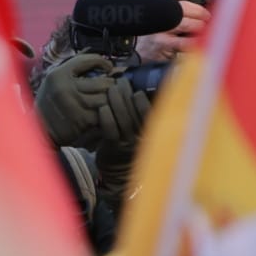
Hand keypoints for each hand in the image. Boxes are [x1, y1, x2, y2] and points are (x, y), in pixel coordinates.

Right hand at [33, 52, 114, 147]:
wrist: (38, 129)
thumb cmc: (51, 101)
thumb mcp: (56, 80)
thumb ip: (75, 68)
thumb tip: (103, 61)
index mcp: (58, 75)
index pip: (87, 60)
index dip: (103, 61)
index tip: (108, 67)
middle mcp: (65, 88)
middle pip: (104, 83)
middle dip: (111, 85)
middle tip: (110, 87)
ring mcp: (74, 105)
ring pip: (106, 98)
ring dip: (109, 100)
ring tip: (106, 100)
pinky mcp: (82, 120)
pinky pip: (103, 113)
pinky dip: (105, 113)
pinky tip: (101, 113)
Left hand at [95, 76, 151, 203]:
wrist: (118, 173)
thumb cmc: (130, 146)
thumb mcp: (140, 133)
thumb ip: (141, 116)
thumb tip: (138, 92)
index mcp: (153, 133)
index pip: (150, 113)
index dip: (142, 100)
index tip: (135, 90)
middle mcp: (143, 138)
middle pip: (135, 112)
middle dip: (127, 95)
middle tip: (121, 83)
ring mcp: (128, 143)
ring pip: (123, 119)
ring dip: (116, 101)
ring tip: (111, 89)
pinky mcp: (114, 148)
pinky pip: (110, 130)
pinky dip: (106, 117)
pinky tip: (102, 107)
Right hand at [135, 0, 209, 62]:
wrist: (137, 49)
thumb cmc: (157, 29)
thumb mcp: (162, 12)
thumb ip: (177, 0)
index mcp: (158, 3)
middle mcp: (156, 15)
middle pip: (181, 7)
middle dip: (199, 11)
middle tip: (207, 16)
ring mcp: (158, 30)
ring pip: (185, 24)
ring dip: (199, 26)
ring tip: (204, 28)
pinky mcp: (162, 45)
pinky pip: (184, 42)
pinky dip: (195, 41)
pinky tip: (199, 40)